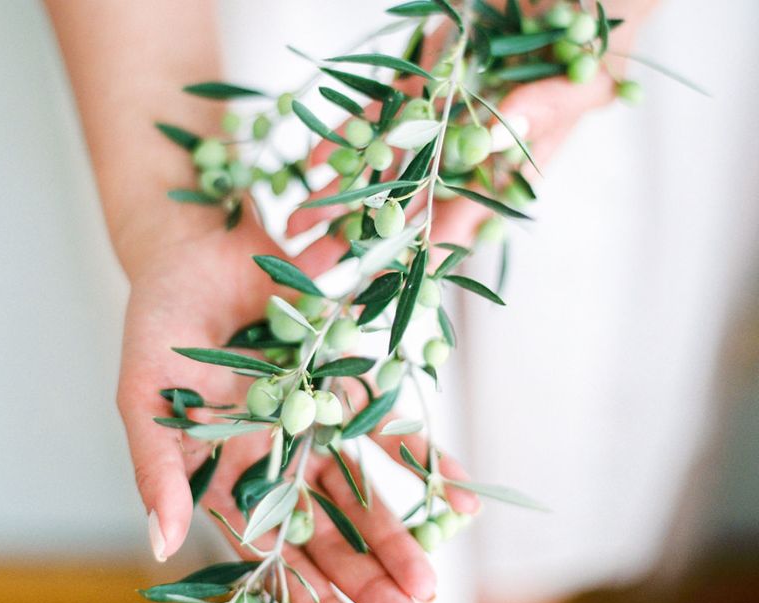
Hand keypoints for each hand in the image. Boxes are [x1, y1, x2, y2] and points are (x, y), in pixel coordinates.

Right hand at [116, 218, 476, 602]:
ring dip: (400, 541)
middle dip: (368, 585)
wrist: (203, 249)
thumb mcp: (146, 395)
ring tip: (433, 590)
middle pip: (327, 538)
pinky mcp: (349, 387)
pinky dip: (427, 463)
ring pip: (363, 497)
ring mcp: (317, 427)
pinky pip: (392, 431)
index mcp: (226, 478)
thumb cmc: (161, 322)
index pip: (273, 557)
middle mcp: (277, 463)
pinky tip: (462, 499)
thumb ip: (156, 467)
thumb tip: (163, 545)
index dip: (313, 602)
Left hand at [287, 6, 649, 251]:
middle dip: (361, 235)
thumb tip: (493, 143)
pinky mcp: (423, 80)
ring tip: (300, 223)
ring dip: (342, 191)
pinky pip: (380, 112)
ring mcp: (441, 117)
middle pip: (408, 202)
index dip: (418, 254)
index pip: (457, 221)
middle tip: (317, 267)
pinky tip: (317, 164)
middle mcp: (468, 151)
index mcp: (508, 168)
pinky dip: (350, 135)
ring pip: (384, 163)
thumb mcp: (578, 79)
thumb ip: (544, 112)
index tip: (378, 283)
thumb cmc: (584, 37)